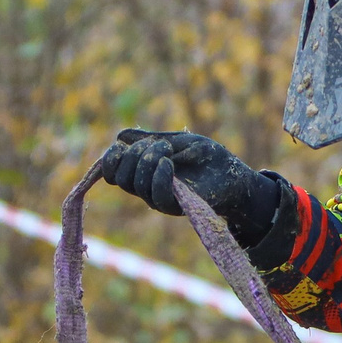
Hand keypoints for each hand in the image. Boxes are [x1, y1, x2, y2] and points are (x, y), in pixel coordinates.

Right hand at [99, 129, 284, 249]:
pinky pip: (155, 196)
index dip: (109, 159)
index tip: (121, 145)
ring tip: (167, 151)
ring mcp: (159, 198)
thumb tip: (119, 136)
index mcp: (143, 172)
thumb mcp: (176, 140)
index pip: (111, 173)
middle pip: (119, 178)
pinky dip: (158, 175)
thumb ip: (149, 139)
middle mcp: (146, 188)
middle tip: (158, 145)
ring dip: (145, 162)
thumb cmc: (206, 156)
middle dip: (132, 155)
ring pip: (134, 185)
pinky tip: (170, 163)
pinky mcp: (175, 206)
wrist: (233, 175)